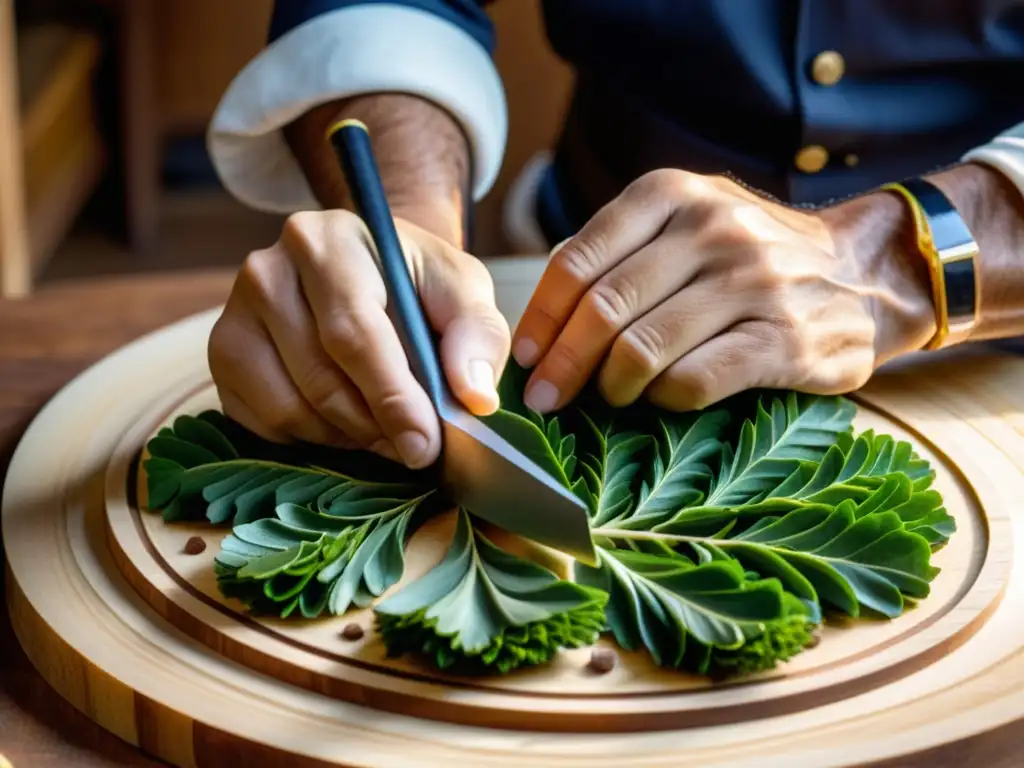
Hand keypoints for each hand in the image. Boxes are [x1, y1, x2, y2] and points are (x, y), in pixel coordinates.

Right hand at [208, 209, 509, 467]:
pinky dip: (310, 439)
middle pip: (320, 377)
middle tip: (414, 448)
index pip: (353, 333)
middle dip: (375, 426)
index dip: (392, 398)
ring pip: (289, 408)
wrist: (365, 271)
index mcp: (328, 241)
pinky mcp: (223, 355)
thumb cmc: (416, 283)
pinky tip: (343, 422)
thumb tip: (475, 397)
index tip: (424, 444)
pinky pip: (262, 423)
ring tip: (384, 430)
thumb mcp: (463, 291)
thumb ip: (479, 335)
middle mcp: (266, 270)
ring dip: (345, 437)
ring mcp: (234, 314)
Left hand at [510, 169, 935, 412]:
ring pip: (643, 349)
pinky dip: (664, 399)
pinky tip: (663, 398)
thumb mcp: (685, 222)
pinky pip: (694, 381)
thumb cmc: (747, 255)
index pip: (577, 261)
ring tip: (607, 397)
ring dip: (610, 386)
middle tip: (545, 398)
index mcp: (671, 194)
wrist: (861, 271)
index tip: (526, 357)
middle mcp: (711, 228)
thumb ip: (619, 253)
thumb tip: (542, 324)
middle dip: (563, 364)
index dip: (542, 318)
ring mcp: (752, 282)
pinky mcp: (784, 340)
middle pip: (604, 309)